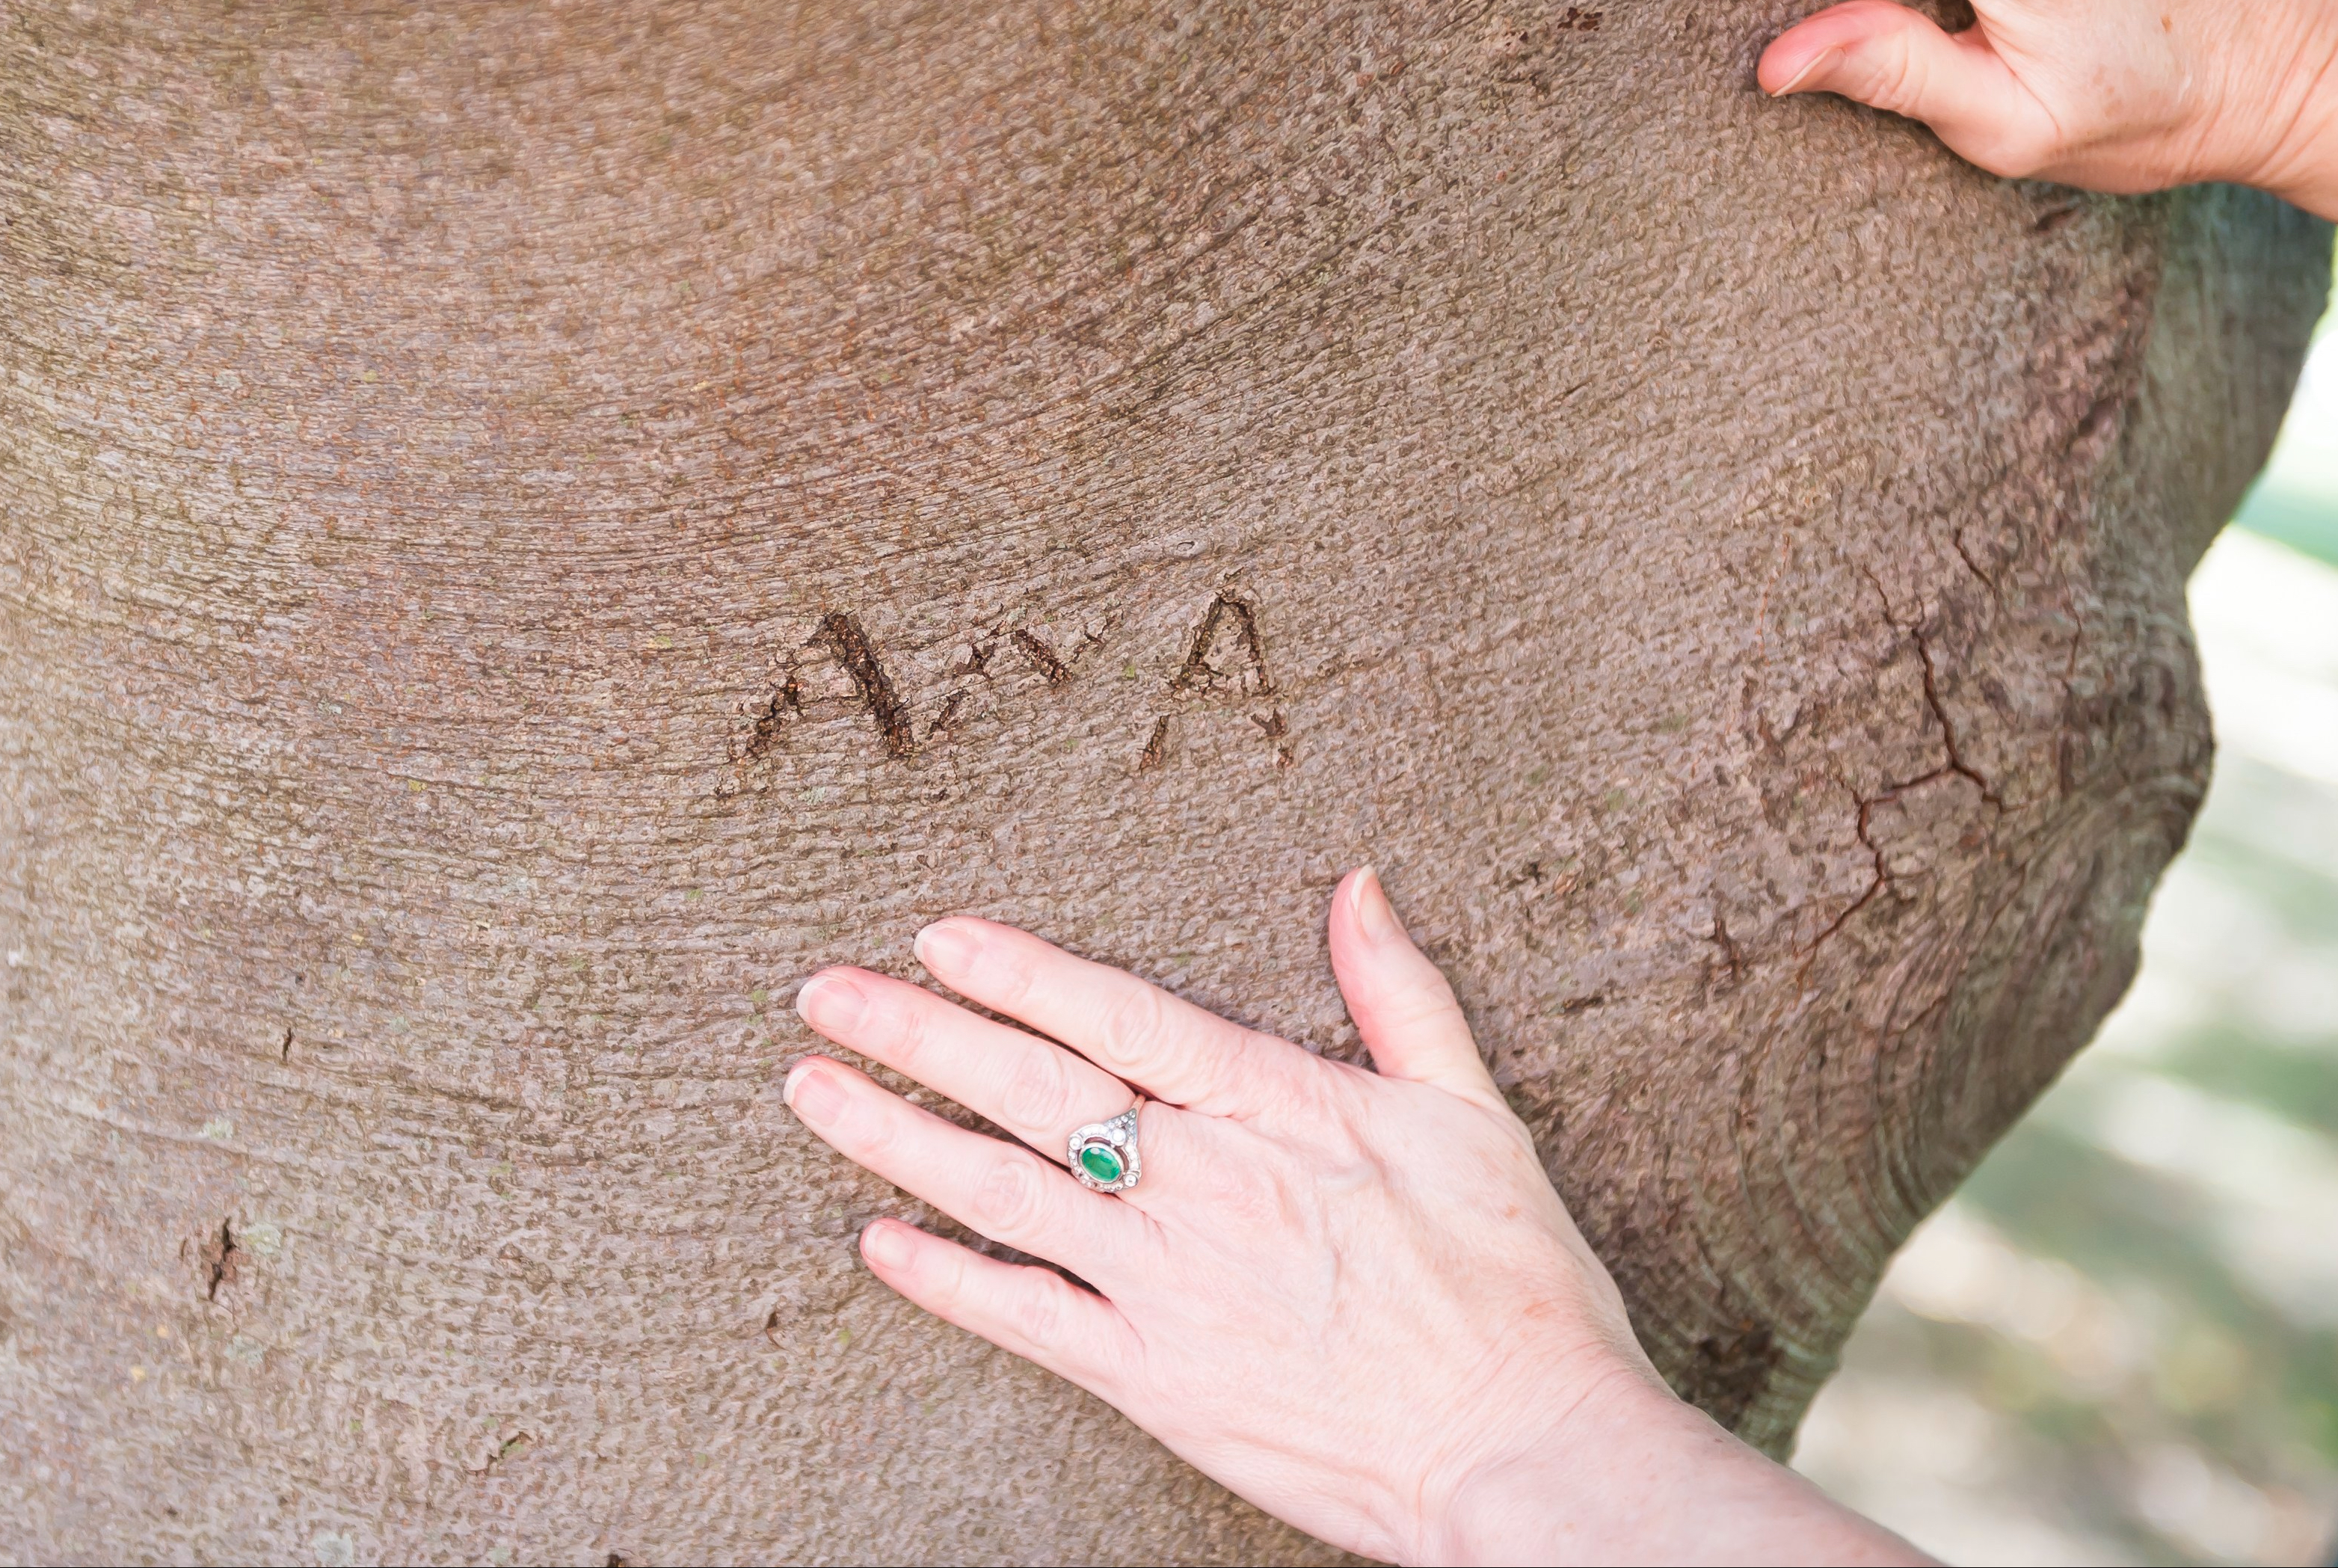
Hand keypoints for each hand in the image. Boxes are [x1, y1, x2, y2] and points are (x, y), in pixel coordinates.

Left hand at [781, 872, 1923, 1564]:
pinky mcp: (1155, 1379)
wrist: (1523, 1452)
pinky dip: (946, 1280)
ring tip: (813, 1088)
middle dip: (917, 1033)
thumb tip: (1359, 886)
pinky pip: (1026, 1321)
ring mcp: (1168, 1287)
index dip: (1019, 972)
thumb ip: (1401, 996)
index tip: (936, 936)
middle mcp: (1202, 1189)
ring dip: (897, 1137)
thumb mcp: (1473, 1117)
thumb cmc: (1513, 1288)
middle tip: (825, 991)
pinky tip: (878, 1243)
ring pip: (1004, 1192)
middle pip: (1032, 1089)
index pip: (1119, 1017)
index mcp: (1273, 1113)